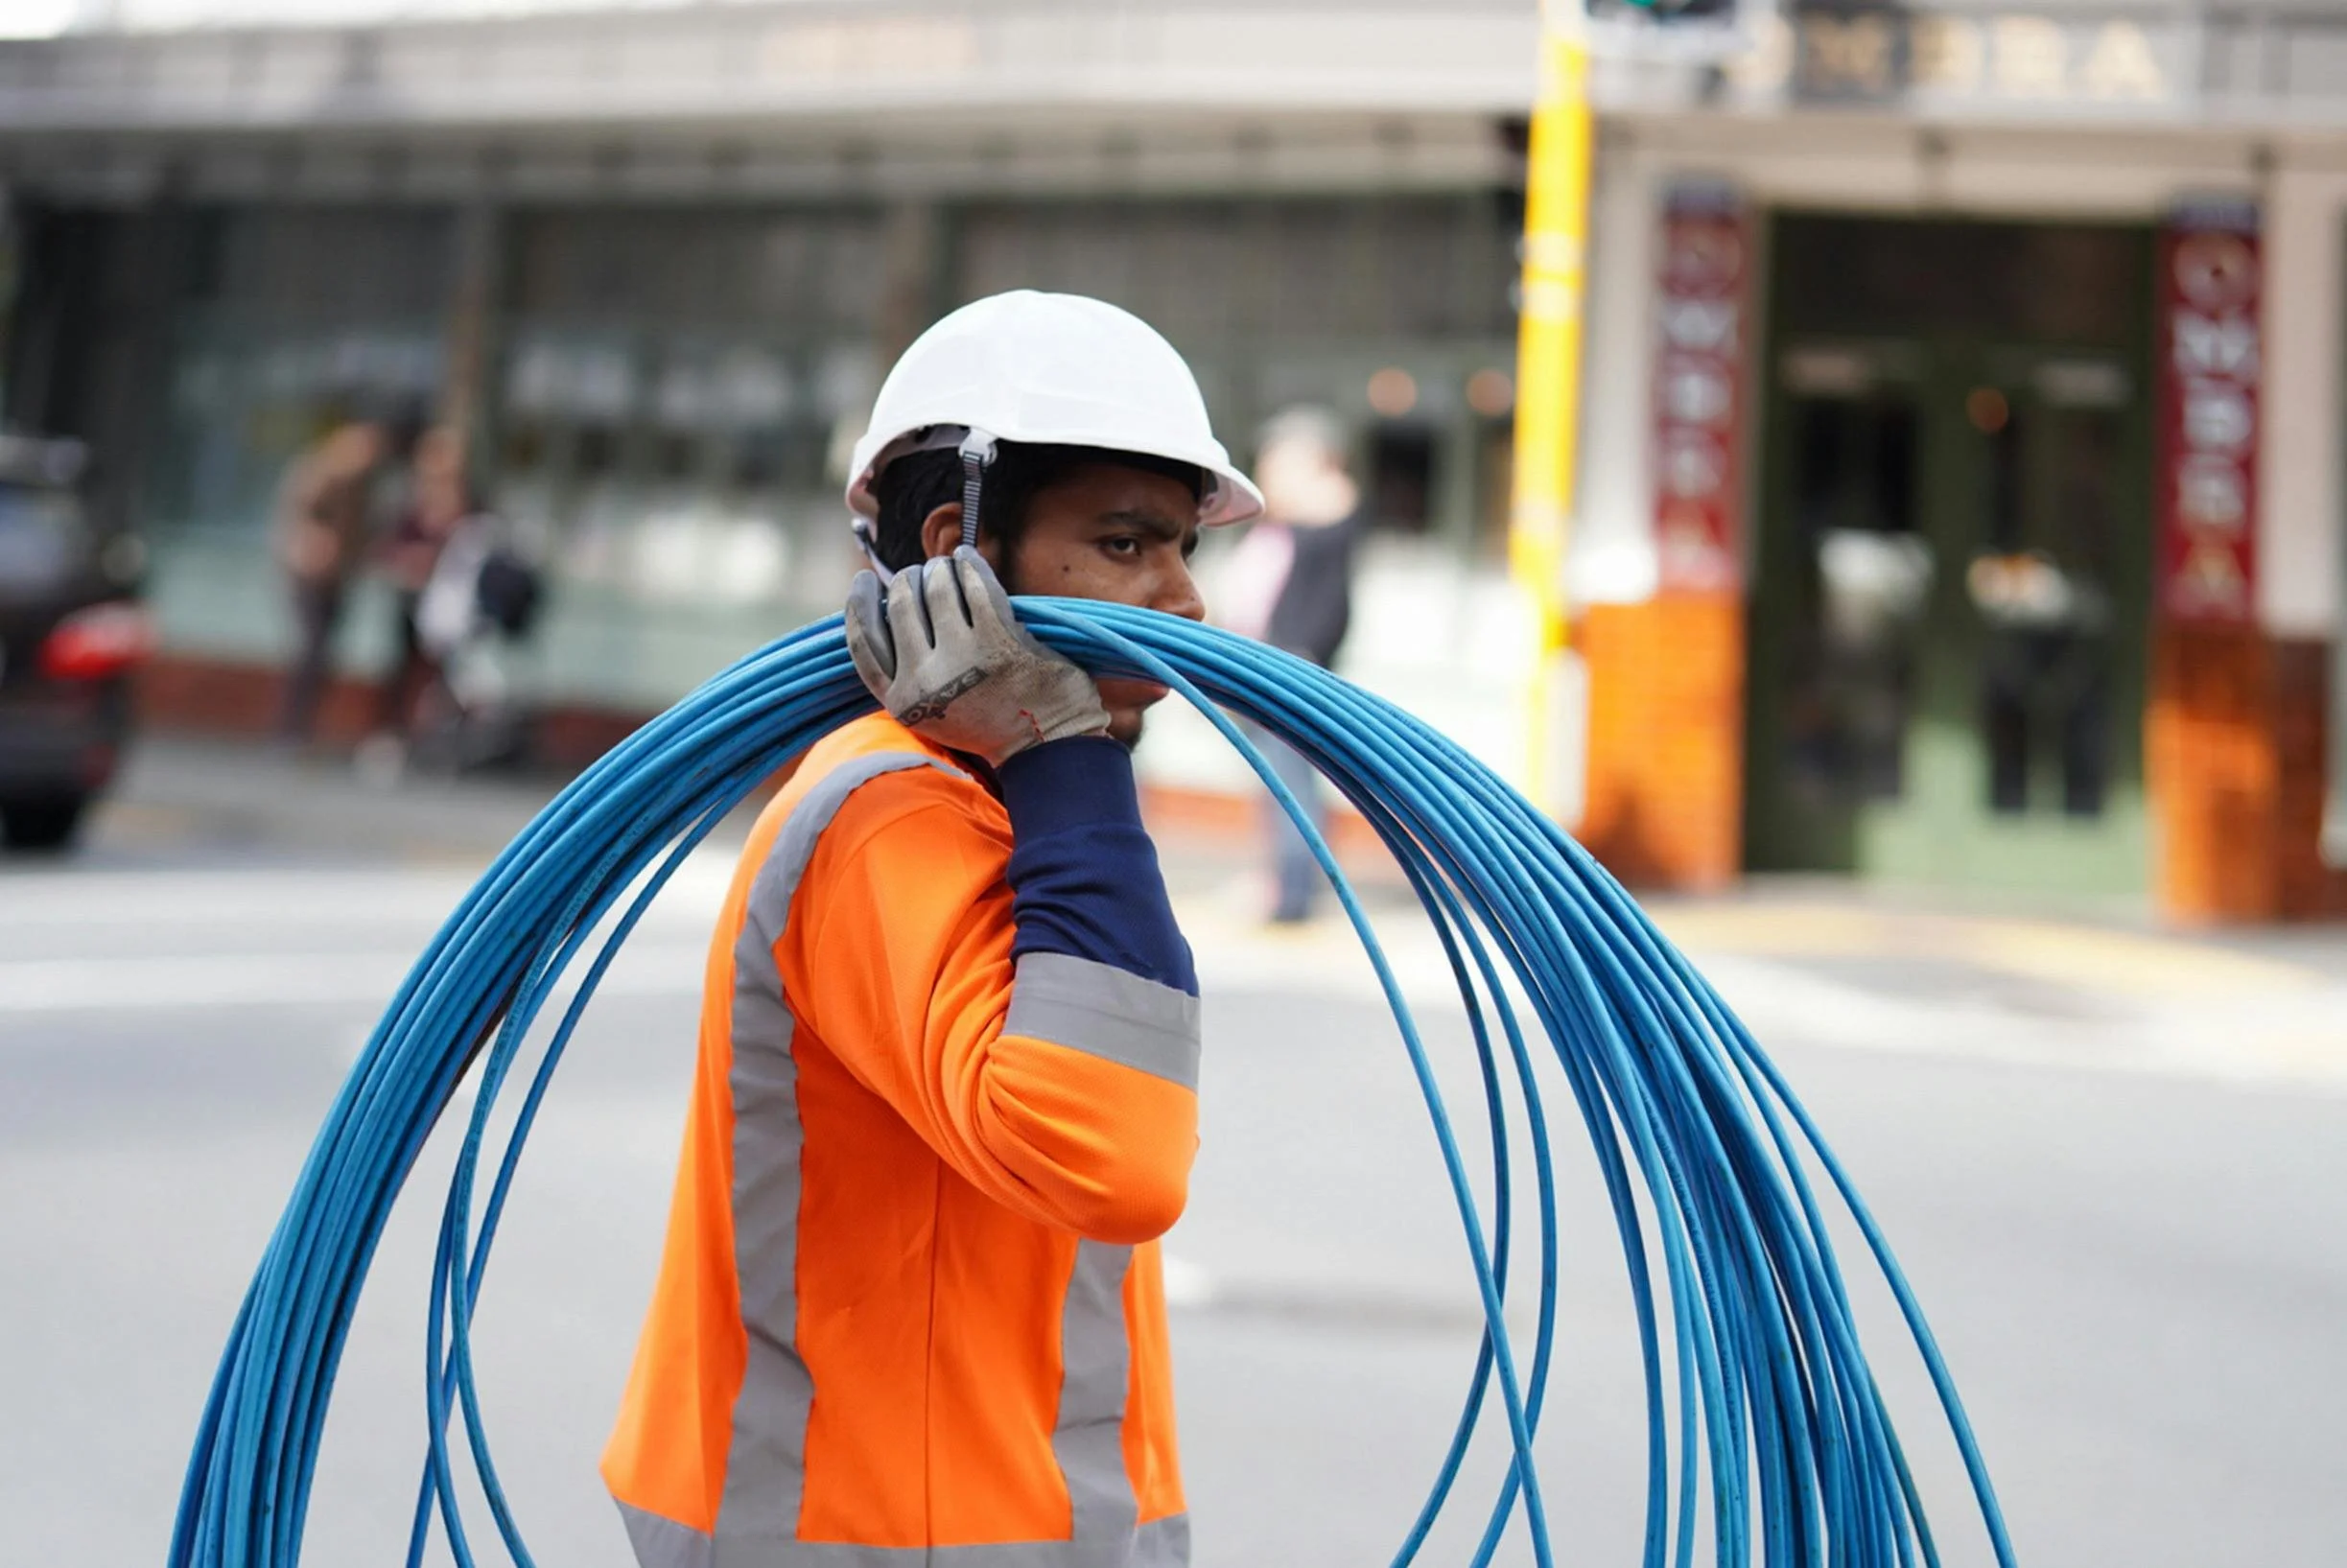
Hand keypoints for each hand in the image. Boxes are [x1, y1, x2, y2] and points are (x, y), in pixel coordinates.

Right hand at [845, 547, 1109, 765]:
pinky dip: (970, 565)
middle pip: (900, 607)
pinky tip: (968, 558)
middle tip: (920, 573)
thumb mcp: (934, 711)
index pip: (864, 643)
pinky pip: (975, 585)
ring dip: (940, 569)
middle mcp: (925, 680)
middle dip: (908, 580)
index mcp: (903, 702)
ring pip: (935, 589)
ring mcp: (961, 658)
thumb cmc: (991, 722)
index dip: (859, 604)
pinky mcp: (996, 640)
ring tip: (946, 567)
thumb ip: (910, 670)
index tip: (866, 580)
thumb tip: (894, 604)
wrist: (1047, 744)